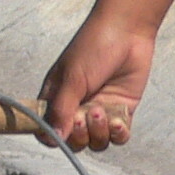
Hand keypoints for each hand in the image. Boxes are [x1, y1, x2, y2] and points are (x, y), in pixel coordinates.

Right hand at [40, 12, 153, 151]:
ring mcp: (99, 111)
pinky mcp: (121, 111)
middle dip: (79, 135)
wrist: (127, 32)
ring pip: (96, 142)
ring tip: (102, 110)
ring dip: (99, 132)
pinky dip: (117, 134)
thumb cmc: (92, 48)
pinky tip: (118, 120)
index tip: (60, 132)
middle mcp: (76, 108)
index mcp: (56, 99)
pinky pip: (118, 137)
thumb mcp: (72, 78)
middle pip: (73, 141)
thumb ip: (62, 110)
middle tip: (84, 114)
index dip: (52, 137)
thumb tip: (54, 139)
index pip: (47, 130)